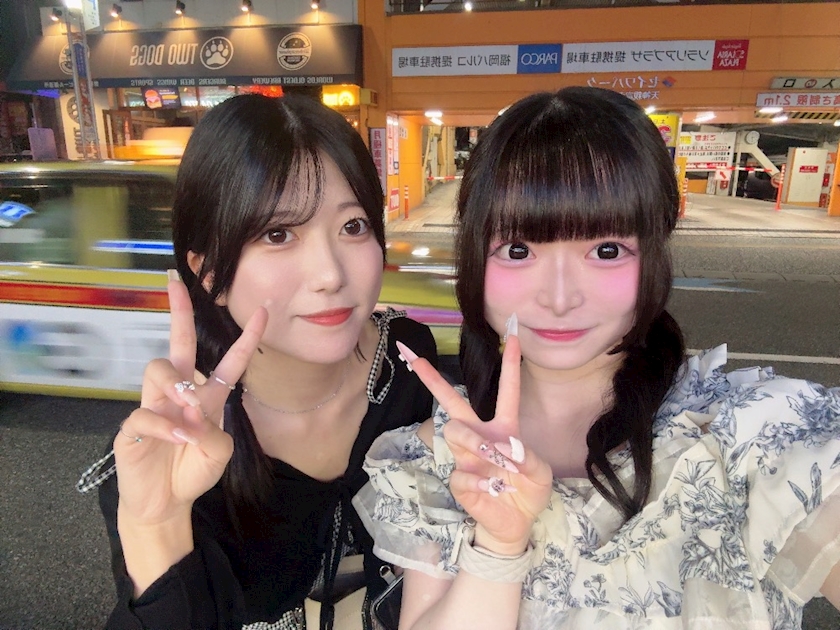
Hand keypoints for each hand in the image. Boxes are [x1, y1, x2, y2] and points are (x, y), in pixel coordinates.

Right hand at [114, 274, 267, 528]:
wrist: (166, 502)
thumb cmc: (193, 470)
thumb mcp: (220, 452)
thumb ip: (214, 431)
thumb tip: (189, 413)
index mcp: (208, 396)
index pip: (229, 360)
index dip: (247, 338)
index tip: (264, 310)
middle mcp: (180, 393)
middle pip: (179, 342)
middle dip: (178, 311)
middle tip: (175, 281)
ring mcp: (154, 405)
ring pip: (158, 369)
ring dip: (178, 388)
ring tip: (188, 413)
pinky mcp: (133, 425)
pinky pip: (145, 412)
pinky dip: (165, 424)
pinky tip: (178, 437)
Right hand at [396, 319, 551, 553]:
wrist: (516, 524)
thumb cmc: (528, 491)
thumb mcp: (541, 473)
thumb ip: (528, 458)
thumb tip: (507, 448)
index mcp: (505, 428)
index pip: (507, 391)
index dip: (510, 364)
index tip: (512, 336)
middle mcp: (481, 436)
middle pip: (453, 402)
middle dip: (433, 379)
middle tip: (413, 358)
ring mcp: (467, 458)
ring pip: (455, 432)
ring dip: (475, 443)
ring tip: (493, 460)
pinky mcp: (460, 480)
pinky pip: (462, 473)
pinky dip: (480, 482)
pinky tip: (492, 490)